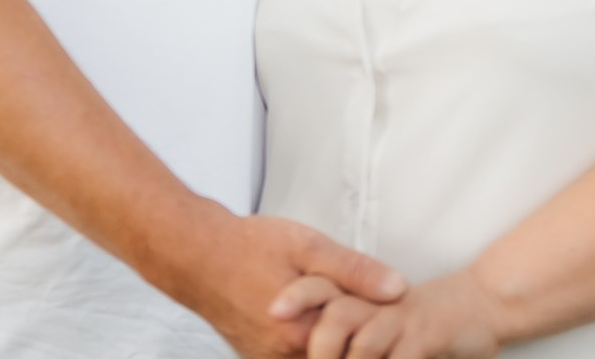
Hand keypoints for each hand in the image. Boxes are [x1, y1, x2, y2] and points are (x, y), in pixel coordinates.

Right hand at [173, 214, 404, 358]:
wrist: (196, 255)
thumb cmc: (249, 245)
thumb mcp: (308, 246)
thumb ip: (355, 270)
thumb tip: (399, 290)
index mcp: (303, 333)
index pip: (361, 350)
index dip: (376, 331)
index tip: (385, 319)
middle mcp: (285, 357)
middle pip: (339, 357)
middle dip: (356, 341)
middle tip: (363, 316)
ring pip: (318, 358)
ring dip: (333, 343)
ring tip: (337, 316)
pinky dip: (311, 345)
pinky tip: (311, 320)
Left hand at [273, 270, 506, 358]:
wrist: (480, 304)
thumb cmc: (421, 320)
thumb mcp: (382, 322)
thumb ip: (351, 334)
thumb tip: (309, 345)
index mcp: (361, 296)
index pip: (320, 286)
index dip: (296, 297)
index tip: (272, 312)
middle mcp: (378, 304)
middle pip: (336, 317)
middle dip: (320, 349)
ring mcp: (402, 321)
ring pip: (365, 343)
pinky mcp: (426, 338)